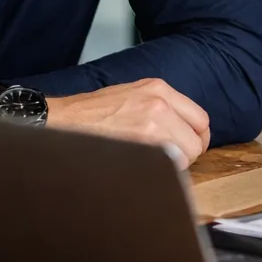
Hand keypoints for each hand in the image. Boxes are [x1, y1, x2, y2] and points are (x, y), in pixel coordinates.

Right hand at [47, 78, 210, 168]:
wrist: (60, 121)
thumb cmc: (92, 111)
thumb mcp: (132, 93)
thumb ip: (161, 106)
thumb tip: (183, 128)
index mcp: (159, 89)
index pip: (201, 119)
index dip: (197, 137)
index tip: (189, 146)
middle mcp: (159, 105)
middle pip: (196, 140)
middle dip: (187, 154)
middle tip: (170, 159)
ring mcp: (150, 126)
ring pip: (185, 157)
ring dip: (173, 165)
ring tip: (150, 161)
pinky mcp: (139, 147)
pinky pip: (167, 167)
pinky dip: (161, 172)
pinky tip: (144, 167)